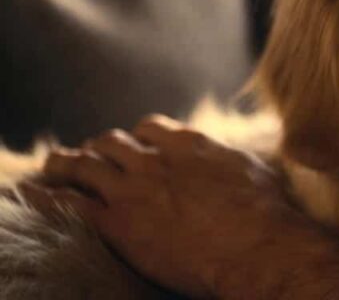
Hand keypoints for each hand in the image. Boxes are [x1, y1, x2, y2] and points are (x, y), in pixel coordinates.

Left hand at [20, 115, 328, 297]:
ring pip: (82, 164)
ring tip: (55, 172)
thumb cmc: (269, 216)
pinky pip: (66, 202)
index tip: (134, 150)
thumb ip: (235, 159)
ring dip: (65, 166)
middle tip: (93, 165)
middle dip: (100, 151)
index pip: (150, 127)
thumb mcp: (256, 172)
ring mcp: (134, 188)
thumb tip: (245, 158)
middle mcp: (158, 159)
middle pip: (112, 141)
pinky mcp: (117, 222)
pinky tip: (33, 195)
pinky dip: (45, 195)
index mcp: (192, 144)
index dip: (137, 139)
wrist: (259, 248)